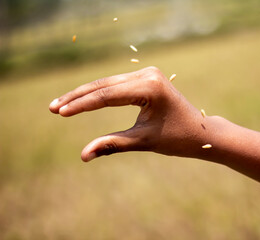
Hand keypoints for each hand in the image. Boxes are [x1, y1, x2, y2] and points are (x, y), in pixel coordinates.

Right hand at [49, 67, 210, 161]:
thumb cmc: (178, 139)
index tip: (58, 112)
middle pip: (104, 85)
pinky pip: (117, 85)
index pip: (107, 95)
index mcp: (150, 87)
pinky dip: (100, 94)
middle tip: (52, 107)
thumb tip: (83, 156)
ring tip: (62, 105)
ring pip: (108, 84)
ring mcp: (148, 74)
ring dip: (86, 94)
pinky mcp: (147, 78)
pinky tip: (83, 100)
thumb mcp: (143, 141)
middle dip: (78, 97)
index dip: (81, 105)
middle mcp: (148, 74)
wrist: (201, 133)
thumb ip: (112, 144)